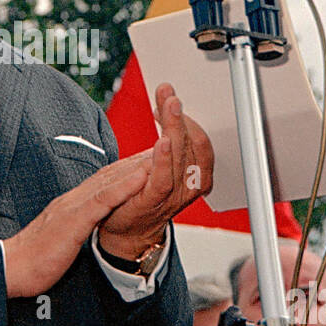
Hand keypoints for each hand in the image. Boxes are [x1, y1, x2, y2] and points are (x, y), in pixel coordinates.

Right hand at [2, 156, 149, 297]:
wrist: (10, 268)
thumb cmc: (33, 259)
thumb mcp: (61, 238)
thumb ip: (74, 227)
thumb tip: (85, 226)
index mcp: (71, 205)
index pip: (104, 182)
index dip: (128, 169)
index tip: (149, 159)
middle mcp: (73, 199)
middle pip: (111, 174)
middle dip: (138, 160)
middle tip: (165, 145)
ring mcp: (73, 207)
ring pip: (110, 181)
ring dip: (136, 166)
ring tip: (161, 152)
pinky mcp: (74, 220)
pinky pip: (103, 200)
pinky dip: (124, 186)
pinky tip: (141, 177)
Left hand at [97, 83, 213, 259]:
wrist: (126, 230)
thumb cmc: (143, 194)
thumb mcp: (161, 163)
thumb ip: (169, 138)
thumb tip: (169, 102)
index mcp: (195, 175)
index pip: (199, 140)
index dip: (187, 118)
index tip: (169, 98)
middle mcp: (189, 185)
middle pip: (192, 144)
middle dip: (180, 115)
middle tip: (168, 94)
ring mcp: (173, 195)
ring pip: (181, 157)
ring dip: (174, 128)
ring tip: (168, 107)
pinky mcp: (153, 202)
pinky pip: (163, 179)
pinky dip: (164, 160)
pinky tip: (161, 142)